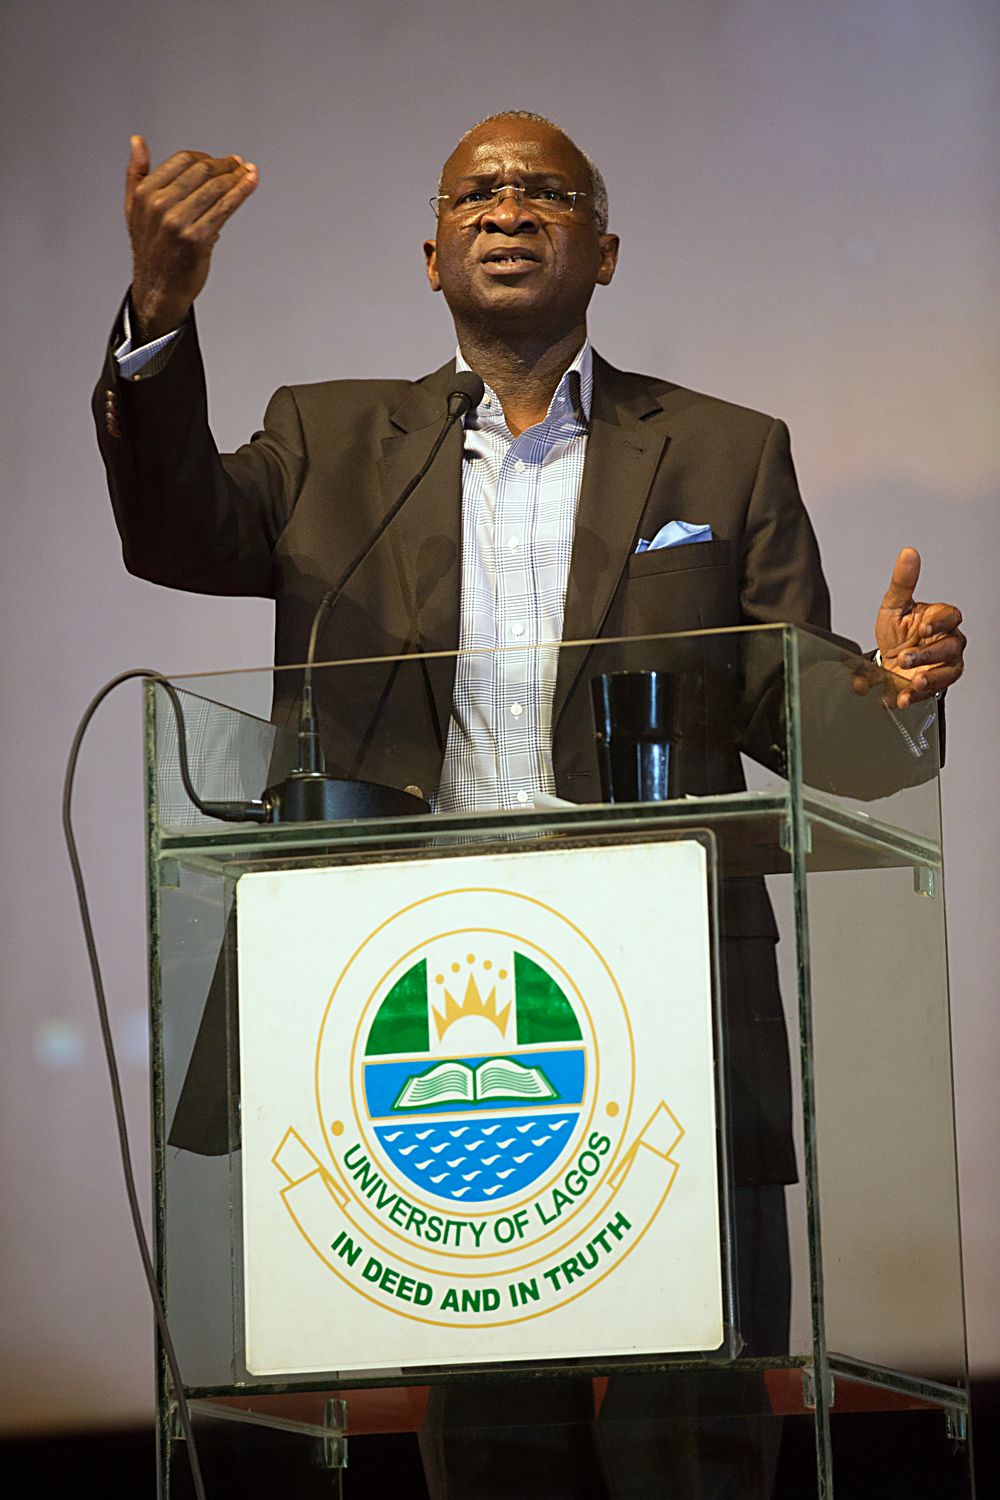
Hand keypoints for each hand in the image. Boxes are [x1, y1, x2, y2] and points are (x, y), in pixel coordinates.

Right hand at [125, 135, 257, 340]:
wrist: (158, 289)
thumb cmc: (151, 249)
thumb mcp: (134, 208)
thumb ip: (136, 173)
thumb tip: (138, 142)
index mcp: (145, 193)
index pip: (182, 161)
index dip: (206, 157)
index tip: (221, 161)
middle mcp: (159, 205)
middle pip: (202, 172)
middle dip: (225, 166)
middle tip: (240, 164)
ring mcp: (178, 222)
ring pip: (216, 189)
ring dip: (237, 177)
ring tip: (249, 172)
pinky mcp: (197, 239)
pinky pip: (224, 208)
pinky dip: (241, 193)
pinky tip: (251, 183)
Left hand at [861, 547, 965, 707]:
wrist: (885, 661)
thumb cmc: (896, 632)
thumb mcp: (893, 605)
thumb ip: (902, 582)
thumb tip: (908, 554)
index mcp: (939, 620)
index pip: (952, 617)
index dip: (940, 623)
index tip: (923, 628)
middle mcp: (946, 642)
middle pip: (950, 648)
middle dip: (928, 655)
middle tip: (905, 658)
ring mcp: (942, 666)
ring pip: (947, 672)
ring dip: (929, 679)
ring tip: (911, 683)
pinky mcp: (934, 685)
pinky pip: (933, 692)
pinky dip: (916, 697)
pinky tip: (902, 698)